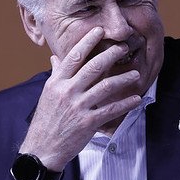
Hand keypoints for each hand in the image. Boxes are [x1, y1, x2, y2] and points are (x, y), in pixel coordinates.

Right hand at [19, 27, 141, 171]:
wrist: (42, 148)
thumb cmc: (46, 120)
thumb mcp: (48, 94)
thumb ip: (56, 75)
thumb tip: (56, 57)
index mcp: (57, 82)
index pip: (73, 56)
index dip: (88, 41)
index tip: (99, 30)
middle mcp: (67, 92)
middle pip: (93, 67)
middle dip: (111, 54)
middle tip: (124, 47)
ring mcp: (78, 107)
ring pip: (105, 87)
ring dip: (124, 79)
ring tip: (136, 73)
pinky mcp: (88, 123)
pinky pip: (111, 109)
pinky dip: (126, 103)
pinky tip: (137, 99)